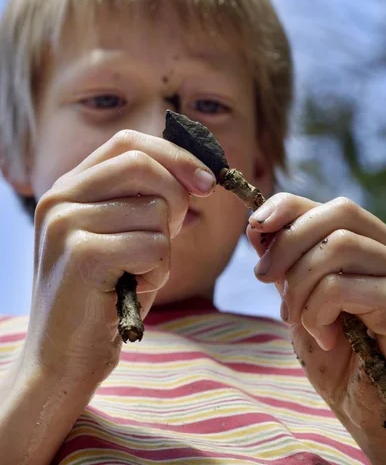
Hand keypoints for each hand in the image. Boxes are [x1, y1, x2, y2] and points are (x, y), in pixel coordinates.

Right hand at [25, 130, 214, 386]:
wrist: (61, 361)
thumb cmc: (103, 296)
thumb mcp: (122, 235)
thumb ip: (145, 199)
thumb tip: (196, 173)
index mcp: (68, 187)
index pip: (127, 143)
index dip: (174, 155)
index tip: (208, 181)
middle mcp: (60, 197)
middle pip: (143, 165)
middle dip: (177, 198)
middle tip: (172, 234)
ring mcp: (66, 224)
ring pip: (156, 210)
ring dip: (164, 249)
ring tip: (135, 274)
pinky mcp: (82, 254)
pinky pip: (155, 245)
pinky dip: (158, 272)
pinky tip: (132, 290)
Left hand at [247, 193, 385, 459]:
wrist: (377, 418)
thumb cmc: (344, 364)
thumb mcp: (304, 306)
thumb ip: (288, 267)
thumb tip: (258, 226)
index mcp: (373, 251)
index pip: (334, 207)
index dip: (290, 206)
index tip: (255, 225)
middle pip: (340, 212)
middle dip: (288, 240)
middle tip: (262, 276)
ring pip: (337, 246)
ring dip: (299, 283)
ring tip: (297, 319)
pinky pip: (342, 286)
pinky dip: (316, 311)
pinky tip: (325, 339)